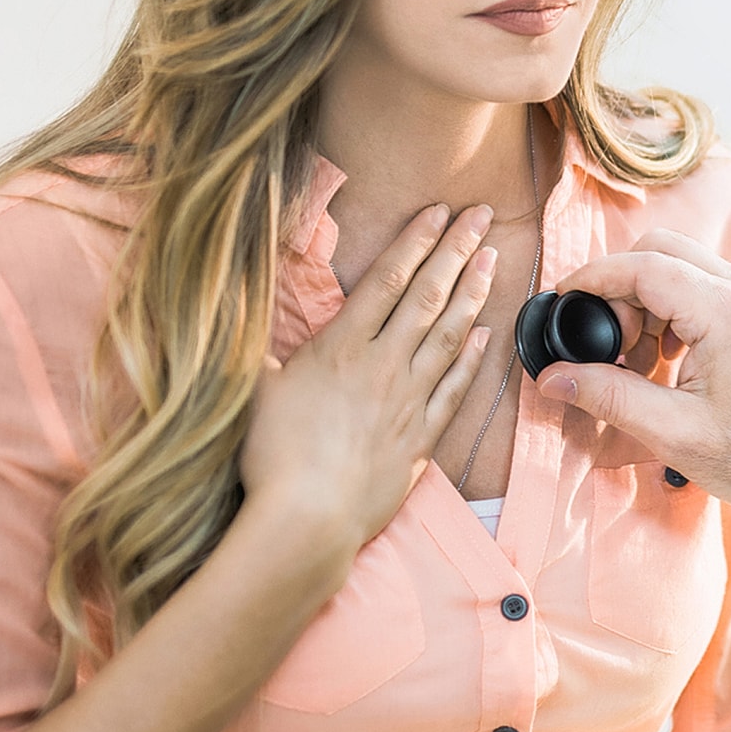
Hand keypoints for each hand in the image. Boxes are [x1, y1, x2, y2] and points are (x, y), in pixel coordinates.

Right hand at [242, 204, 497, 554]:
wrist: (307, 519)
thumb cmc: (271, 455)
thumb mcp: (251, 386)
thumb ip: (255, 345)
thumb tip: (237, 309)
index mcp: (340, 347)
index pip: (387, 280)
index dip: (415, 241)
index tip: (439, 212)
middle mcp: (382, 365)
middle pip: (427, 296)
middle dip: (456, 250)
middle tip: (482, 215)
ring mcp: (408, 401)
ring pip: (450, 335)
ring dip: (473, 293)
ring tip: (493, 258)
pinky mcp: (422, 438)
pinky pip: (455, 389)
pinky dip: (474, 358)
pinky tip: (487, 334)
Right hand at [538, 230, 730, 540]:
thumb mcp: (678, 436)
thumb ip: (610, 400)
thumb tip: (555, 379)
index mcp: (724, 312)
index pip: (641, 265)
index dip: (592, 279)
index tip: (563, 303)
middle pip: (659, 250)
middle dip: (619, 289)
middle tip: (606, 345)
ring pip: (681, 266)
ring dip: (646, 303)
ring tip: (636, 364)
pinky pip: (704, 288)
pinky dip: (673, 313)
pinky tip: (667, 364)